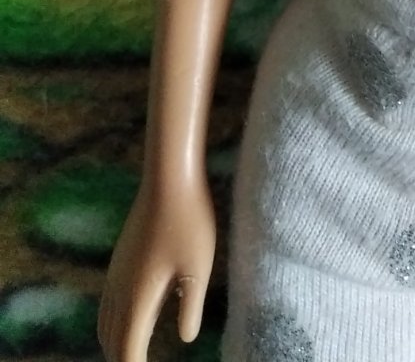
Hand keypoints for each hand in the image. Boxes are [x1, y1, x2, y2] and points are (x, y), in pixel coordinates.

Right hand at [98, 174, 215, 361]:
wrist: (168, 180)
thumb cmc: (190, 222)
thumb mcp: (199, 267)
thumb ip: (190, 306)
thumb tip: (185, 339)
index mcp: (138, 297)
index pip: (127, 348)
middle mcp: (120, 289)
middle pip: (111, 340)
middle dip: (123, 358)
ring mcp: (116, 273)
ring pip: (105, 322)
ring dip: (116, 342)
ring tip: (134, 353)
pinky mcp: (119, 259)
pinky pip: (107, 303)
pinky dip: (115, 321)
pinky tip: (135, 318)